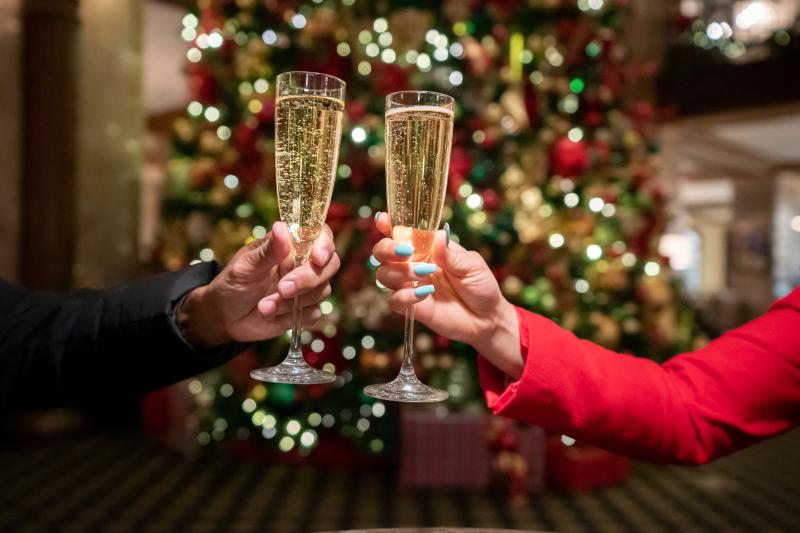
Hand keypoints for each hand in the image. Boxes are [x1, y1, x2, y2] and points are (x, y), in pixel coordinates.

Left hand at [179, 222, 339, 347]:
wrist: (225, 317)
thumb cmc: (232, 284)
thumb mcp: (244, 266)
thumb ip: (267, 251)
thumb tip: (281, 228)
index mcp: (290, 246)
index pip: (321, 236)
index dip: (325, 245)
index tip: (317, 259)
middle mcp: (303, 264)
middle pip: (330, 265)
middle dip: (309, 279)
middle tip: (282, 289)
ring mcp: (307, 289)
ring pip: (322, 291)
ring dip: (292, 302)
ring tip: (263, 306)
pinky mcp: (305, 311)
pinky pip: (314, 313)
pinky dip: (292, 316)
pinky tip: (270, 315)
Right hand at [371, 213, 522, 377]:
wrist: (487, 317)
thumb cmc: (480, 285)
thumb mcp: (472, 265)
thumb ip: (452, 254)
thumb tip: (437, 236)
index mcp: (426, 248)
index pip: (401, 234)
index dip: (387, 225)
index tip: (382, 220)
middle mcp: (413, 265)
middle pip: (383, 253)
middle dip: (387, 249)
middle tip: (406, 252)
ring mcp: (410, 286)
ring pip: (384, 275)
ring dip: (400, 272)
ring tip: (424, 273)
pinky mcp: (412, 307)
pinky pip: (394, 300)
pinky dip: (405, 295)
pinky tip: (425, 293)